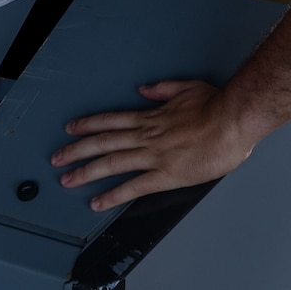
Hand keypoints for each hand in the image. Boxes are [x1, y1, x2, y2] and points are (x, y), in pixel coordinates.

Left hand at [50, 80, 259, 210]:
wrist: (234, 120)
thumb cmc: (217, 105)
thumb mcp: (187, 87)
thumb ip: (163, 90)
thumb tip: (144, 90)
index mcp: (152, 116)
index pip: (111, 120)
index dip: (88, 124)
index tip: (71, 129)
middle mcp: (147, 135)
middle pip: (103, 142)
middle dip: (76, 150)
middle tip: (56, 158)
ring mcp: (154, 155)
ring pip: (111, 163)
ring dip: (85, 172)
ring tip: (66, 179)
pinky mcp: (166, 175)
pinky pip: (133, 186)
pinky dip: (113, 195)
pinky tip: (98, 202)